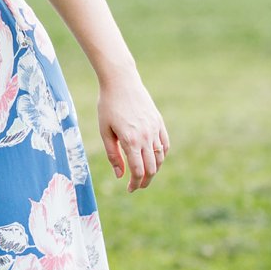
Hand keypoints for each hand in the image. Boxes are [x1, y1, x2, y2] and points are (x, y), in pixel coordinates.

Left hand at [94, 73, 169, 190]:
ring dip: (154, 170)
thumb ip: (113, 155)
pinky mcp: (158, 121)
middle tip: (137, 186)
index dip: (135, 184)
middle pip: (152, 168)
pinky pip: (165, 144)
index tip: (130, 189)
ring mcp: (154, 128)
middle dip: (145, 181)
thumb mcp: (105, 131)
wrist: (121, 80)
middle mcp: (146, 136)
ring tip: (144, 173)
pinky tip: (154, 159)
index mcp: (130, 140)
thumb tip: (120, 175)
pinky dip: (162, 155)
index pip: (138, 171)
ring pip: (160, 158)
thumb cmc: (108, 105)